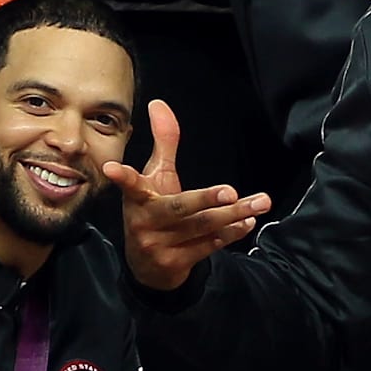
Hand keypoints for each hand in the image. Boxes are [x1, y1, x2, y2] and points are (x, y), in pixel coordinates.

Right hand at [103, 100, 273, 292]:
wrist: (146, 267)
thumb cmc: (153, 210)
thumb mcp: (155, 177)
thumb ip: (163, 142)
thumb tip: (158, 103)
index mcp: (138, 198)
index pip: (130, 184)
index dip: (121, 176)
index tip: (110, 169)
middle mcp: (145, 221)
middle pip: (178, 208)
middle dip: (205, 200)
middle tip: (231, 191)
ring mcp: (159, 245)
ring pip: (201, 227)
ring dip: (233, 215)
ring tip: (260, 203)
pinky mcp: (175, 263)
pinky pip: (208, 245)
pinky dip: (230, 233)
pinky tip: (247, 222)